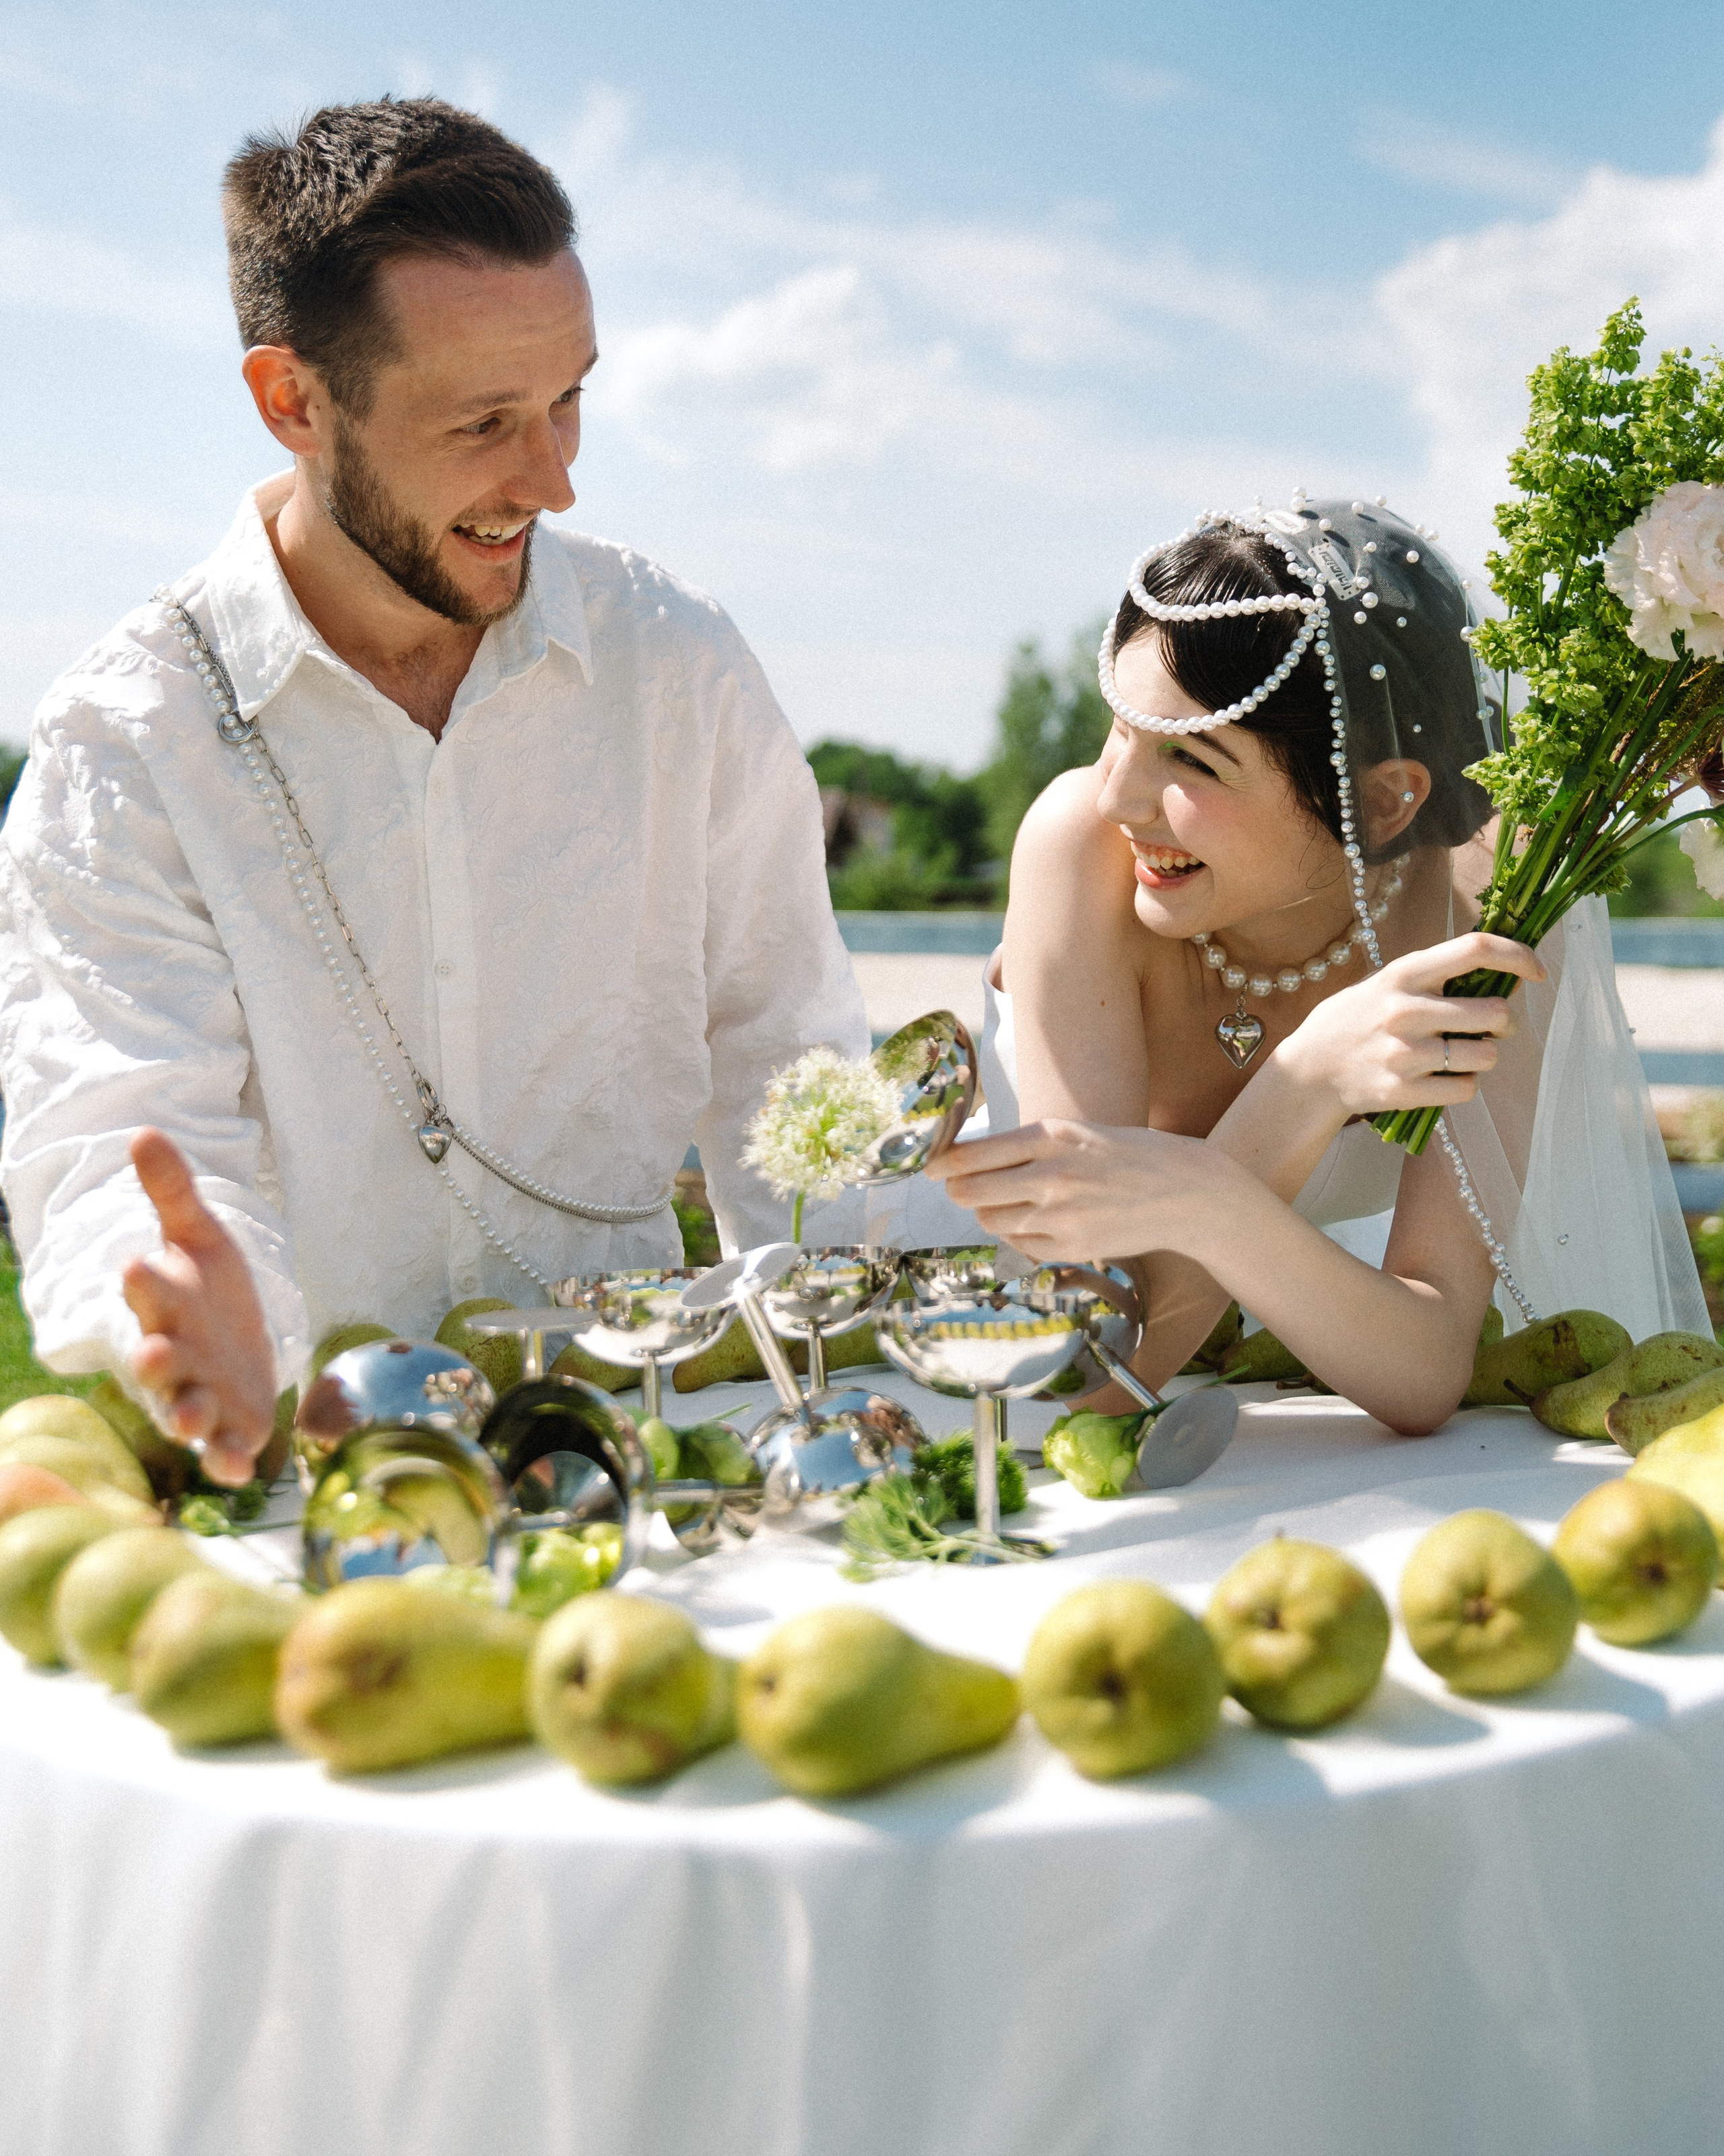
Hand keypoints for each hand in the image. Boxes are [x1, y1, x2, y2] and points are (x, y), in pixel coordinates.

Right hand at [121, 1129, 277, 1487]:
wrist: (239, 1344)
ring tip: (194, 1415)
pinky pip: (223, 1452)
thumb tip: (144, 1132)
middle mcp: (175, 1354)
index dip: (144, 1279)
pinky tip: (236, 1469)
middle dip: (155, 1357)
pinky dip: (226, 1463)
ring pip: (185, 1409)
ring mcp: (199, 1395)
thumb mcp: (200, 1237)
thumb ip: (172, 1192)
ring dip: (188, 1414)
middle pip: (158, 1356)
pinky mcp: (231, 1430)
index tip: (138, 1262)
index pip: (149, 1288)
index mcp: (166, 1303)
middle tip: (152, 1350)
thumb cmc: (211, 1291)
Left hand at [926, 1119, 1220, 1262]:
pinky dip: (1020, 1236)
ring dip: (989, 1213)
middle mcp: (1050, 1176)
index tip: (930, 1168)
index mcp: (1050, 1137)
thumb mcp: (1077, 1132)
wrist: (1186, 1192)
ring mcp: (1060, 1215)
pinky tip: (1039, 1222)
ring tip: (1010, 1203)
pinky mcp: (1071, 1247)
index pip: (971, 1155)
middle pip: (969, 1192)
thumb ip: (1027, 1144)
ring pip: (990, 1221)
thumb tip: (969, 1159)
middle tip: (961, 1188)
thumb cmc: (1129, 1155)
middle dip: (958, 1191)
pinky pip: (1020, 1246)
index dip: (941, 1164)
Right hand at [1271, 931, 1544, 1117]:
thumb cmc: (1358, 1020)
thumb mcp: (1386, 983)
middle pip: (1495, 1013)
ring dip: (1484, 1056)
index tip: (1536, 971)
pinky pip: (1466, 1089)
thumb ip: (1436, 976)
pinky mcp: (1403, 1091)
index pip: (1476, 949)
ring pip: (1487, 1055)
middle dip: (1505, 1023)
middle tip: (1493, 1028)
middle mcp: (1406, 1011)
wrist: (1310, 1070)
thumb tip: (1505, 975)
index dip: (1518, 955)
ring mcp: (1405, 1054)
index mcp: (1405, 973)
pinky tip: (1442, 1078)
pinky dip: (1463, 1085)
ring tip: (1459, 1055)